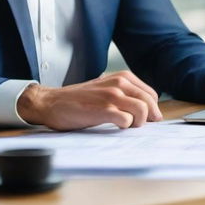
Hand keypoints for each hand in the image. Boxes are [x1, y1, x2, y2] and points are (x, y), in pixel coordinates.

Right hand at [17, 70, 162, 129]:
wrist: (52, 102)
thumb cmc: (80, 99)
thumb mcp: (105, 87)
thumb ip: (125, 93)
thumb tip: (149, 111)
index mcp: (122, 77)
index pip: (151, 94)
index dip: (151, 109)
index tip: (144, 119)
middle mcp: (119, 83)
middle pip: (150, 102)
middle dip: (149, 118)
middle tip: (136, 126)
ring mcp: (112, 96)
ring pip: (143, 111)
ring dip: (138, 123)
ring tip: (125, 126)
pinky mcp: (104, 110)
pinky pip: (127, 121)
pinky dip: (125, 127)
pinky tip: (114, 126)